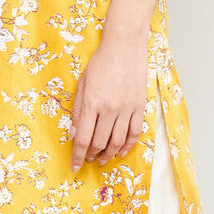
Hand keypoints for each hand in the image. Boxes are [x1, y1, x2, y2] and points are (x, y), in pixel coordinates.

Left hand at [69, 33, 148, 173]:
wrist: (124, 47)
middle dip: (92, 156)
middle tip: (88, 160)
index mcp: (91, 104)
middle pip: (100, 143)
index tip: (75, 166)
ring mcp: (126, 109)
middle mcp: (109, 109)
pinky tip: (121, 151)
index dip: (78, 156)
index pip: (83, 139)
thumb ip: (78, 110)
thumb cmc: (100, 63)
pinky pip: (134, 132)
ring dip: (109, 154)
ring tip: (103, 160)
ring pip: (117, 141)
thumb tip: (75, 134)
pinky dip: (127, 145)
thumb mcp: (82, 85)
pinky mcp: (139, 106)